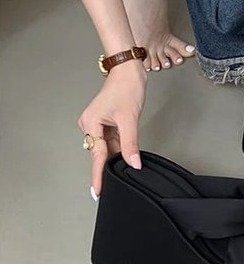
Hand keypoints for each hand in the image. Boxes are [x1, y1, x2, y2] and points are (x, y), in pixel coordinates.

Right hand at [78, 60, 146, 197]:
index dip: (98, 175)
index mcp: (90, 124)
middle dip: (108, 168)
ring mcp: (97, 124)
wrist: (129, 71)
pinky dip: (119, 148)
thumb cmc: (127, 89)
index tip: (97, 192)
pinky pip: (111, 140)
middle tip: (115, 186)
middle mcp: (90, 125)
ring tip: (124, 172)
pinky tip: (126, 157)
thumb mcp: (129, 119)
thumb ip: (130, 144)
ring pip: (107, 147)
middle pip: (100, 153)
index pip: (97, 156)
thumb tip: (134, 164)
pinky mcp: (106, 122)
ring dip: (115, 157)